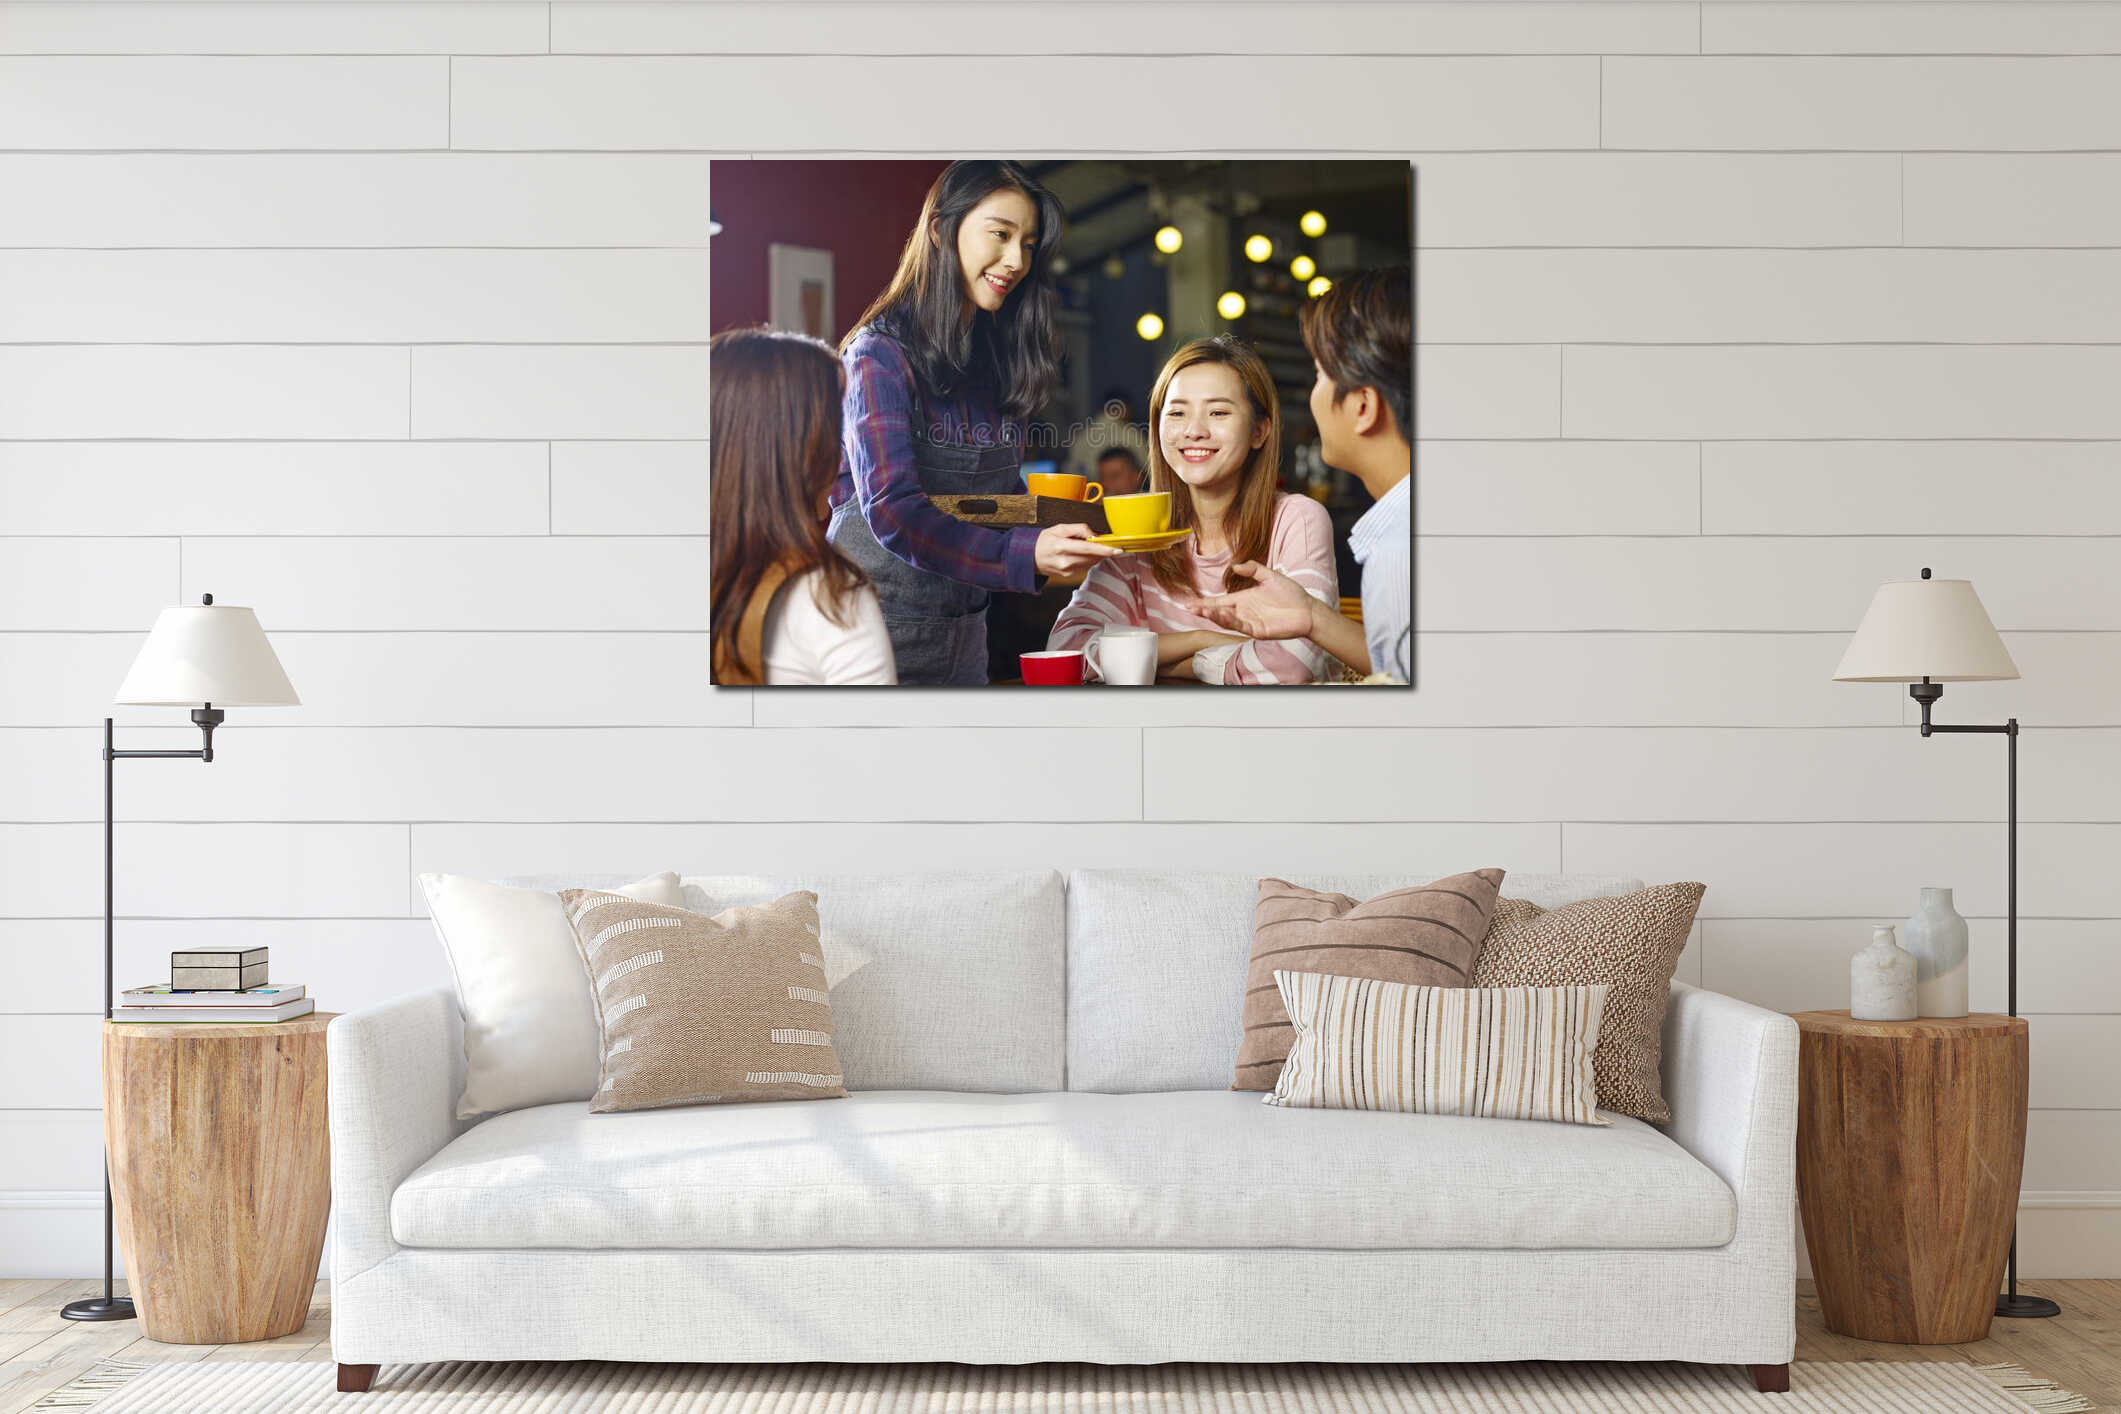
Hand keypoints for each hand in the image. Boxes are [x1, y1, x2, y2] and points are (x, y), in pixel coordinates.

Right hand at [1034, 522, 1123, 575]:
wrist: (1029, 558)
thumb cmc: (1044, 541)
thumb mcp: (1059, 528)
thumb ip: (1078, 529)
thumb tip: (1094, 534)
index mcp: (1061, 546)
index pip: (1087, 548)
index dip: (1104, 549)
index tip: (1117, 549)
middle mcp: (1065, 561)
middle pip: (1092, 557)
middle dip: (1104, 551)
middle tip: (1112, 544)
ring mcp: (1067, 571)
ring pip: (1091, 562)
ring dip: (1097, 555)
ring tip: (1095, 546)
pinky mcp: (1068, 575)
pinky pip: (1085, 566)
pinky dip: (1089, 559)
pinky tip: (1085, 553)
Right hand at [1191, 561, 1313, 640]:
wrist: (1308, 609)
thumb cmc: (1291, 593)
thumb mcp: (1270, 576)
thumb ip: (1253, 569)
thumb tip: (1235, 566)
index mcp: (1244, 599)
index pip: (1220, 602)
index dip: (1205, 603)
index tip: (1189, 603)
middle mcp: (1244, 612)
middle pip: (1219, 612)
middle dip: (1204, 611)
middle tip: (1190, 608)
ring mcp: (1250, 622)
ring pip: (1228, 621)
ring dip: (1215, 617)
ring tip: (1203, 612)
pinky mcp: (1258, 631)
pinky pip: (1242, 627)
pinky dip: (1231, 622)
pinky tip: (1222, 616)